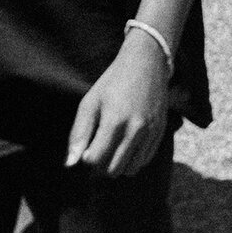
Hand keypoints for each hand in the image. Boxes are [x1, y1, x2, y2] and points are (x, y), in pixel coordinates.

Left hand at [66, 29, 167, 176]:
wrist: (148, 62)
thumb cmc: (114, 81)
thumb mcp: (90, 102)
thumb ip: (79, 134)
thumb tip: (70, 164)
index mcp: (115, 121)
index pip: (95, 160)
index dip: (86, 158)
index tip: (87, 148)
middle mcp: (136, 129)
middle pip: (113, 169)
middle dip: (101, 166)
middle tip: (98, 151)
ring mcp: (151, 131)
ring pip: (131, 169)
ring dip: (118, 165)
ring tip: (113, 150)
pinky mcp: (161, 131)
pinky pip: (145, 160)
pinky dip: (134, 160)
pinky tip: (127, 146)